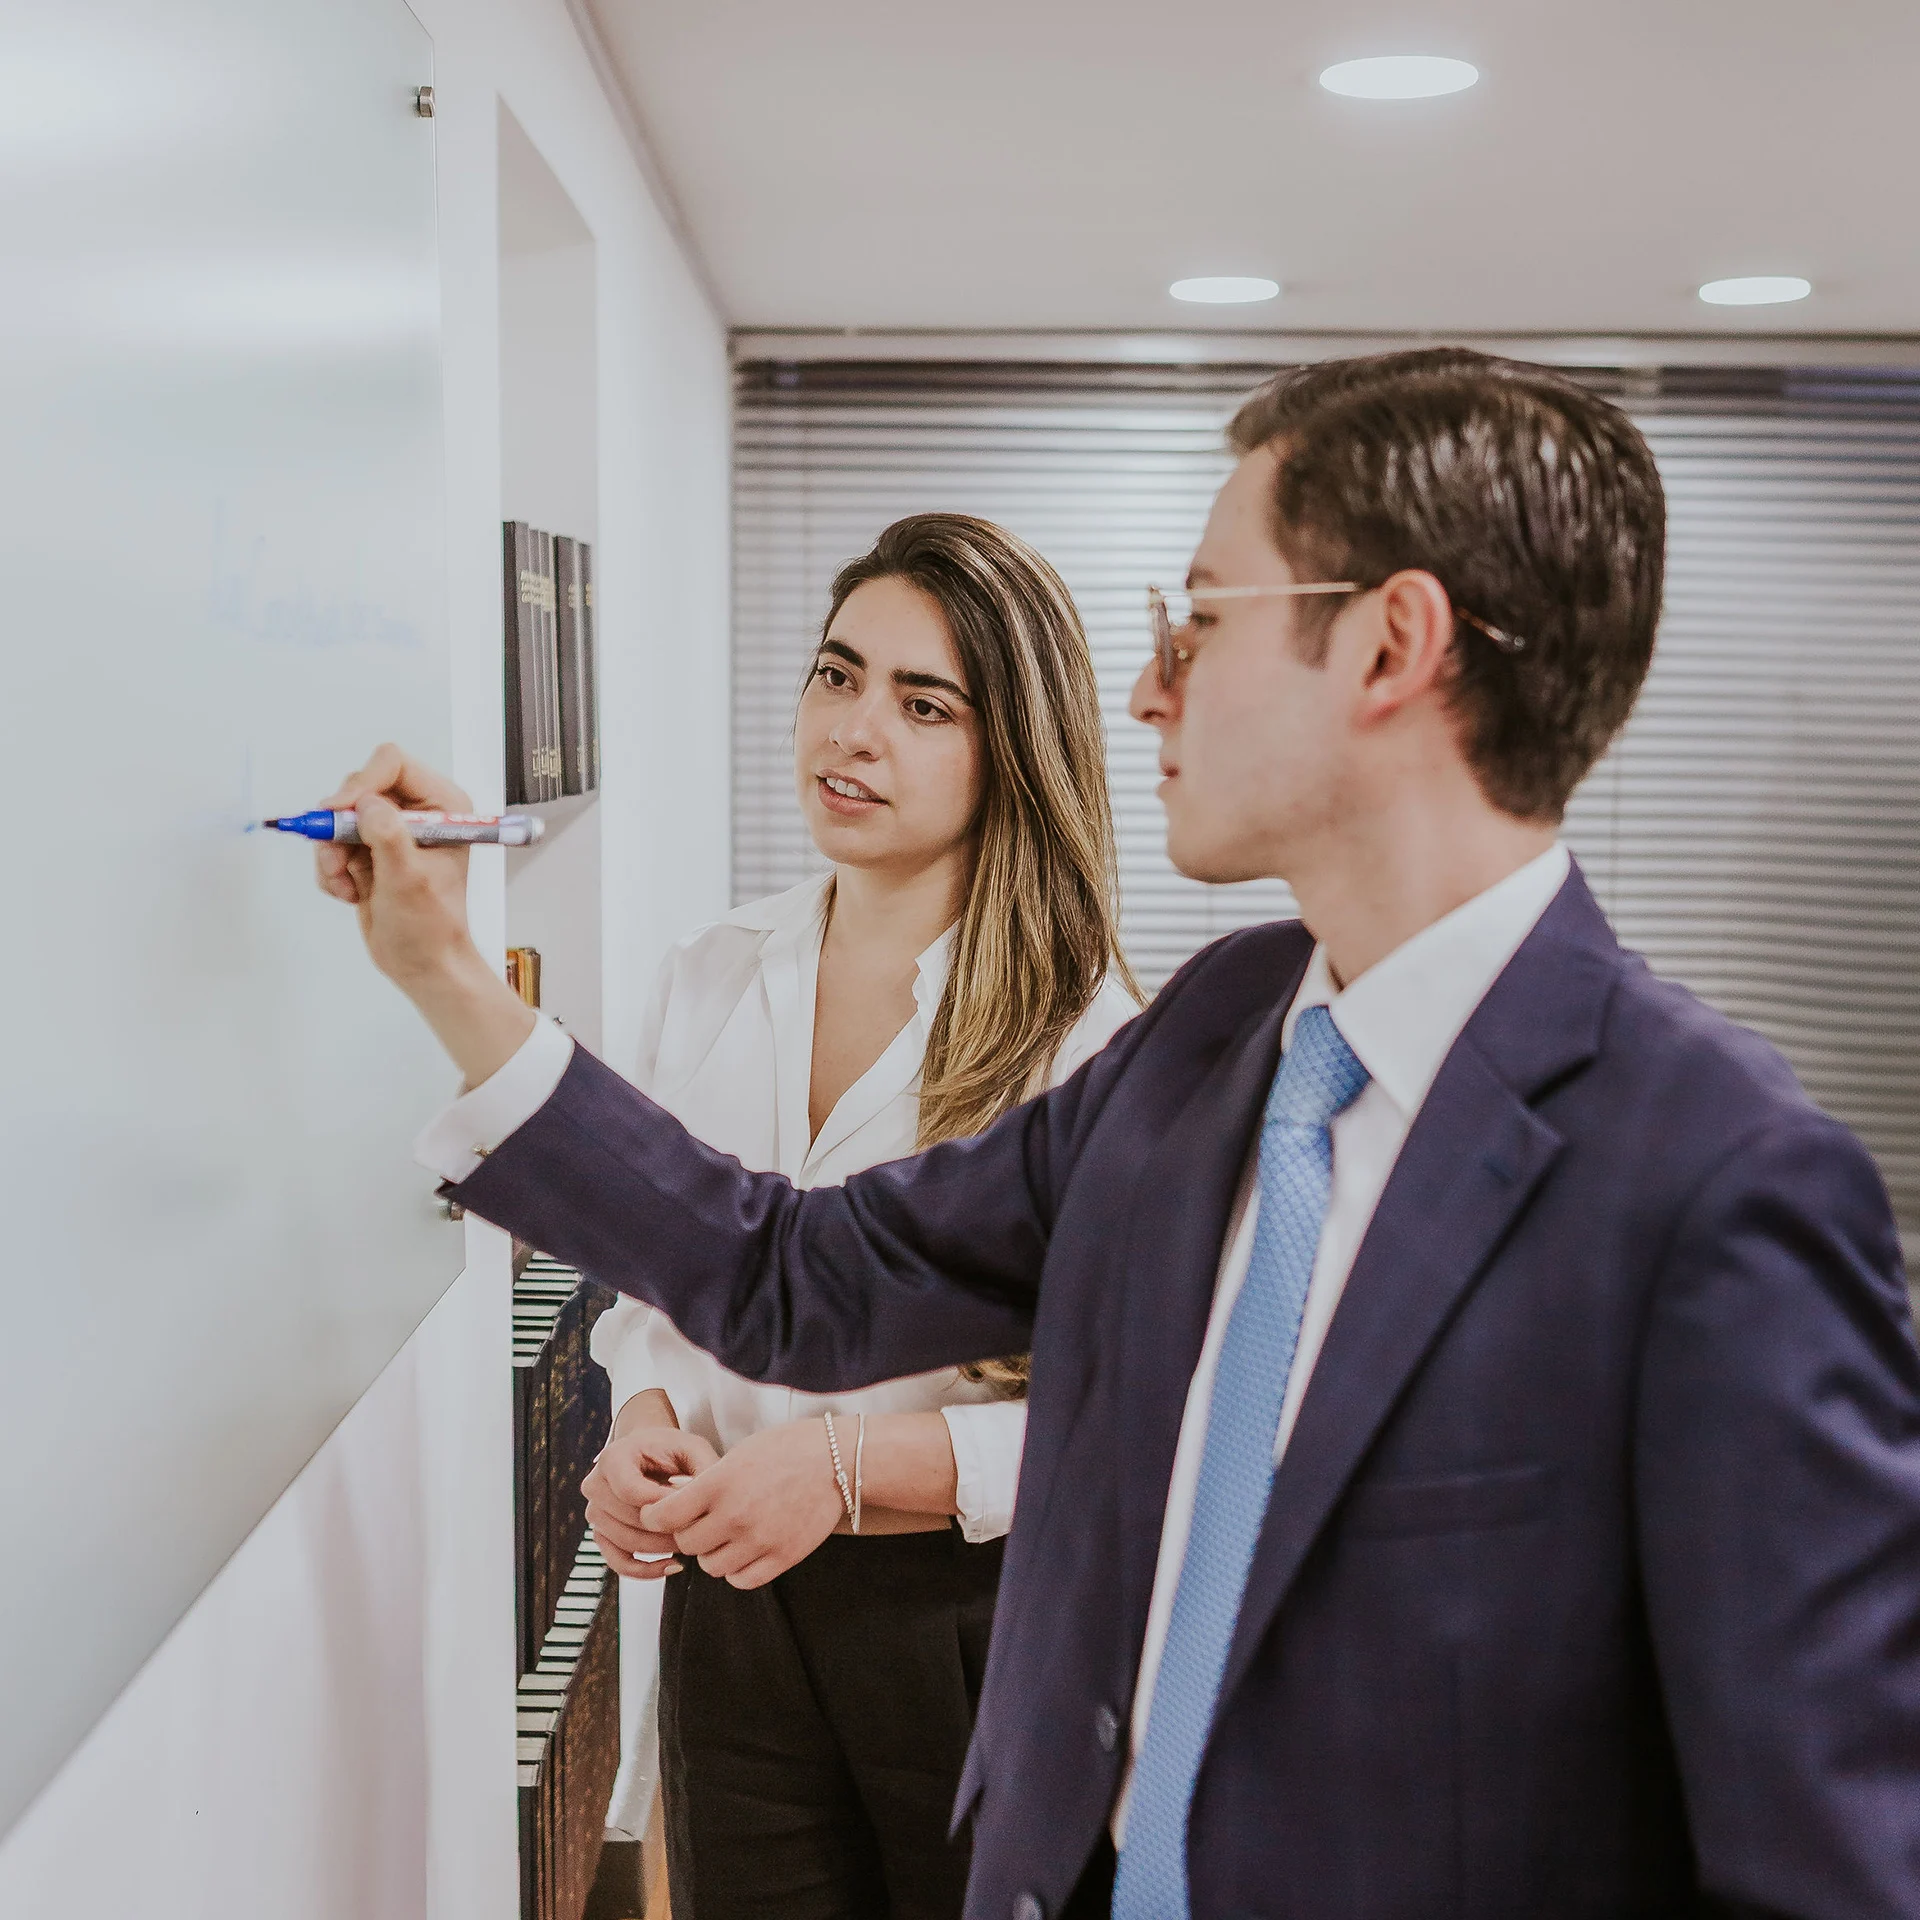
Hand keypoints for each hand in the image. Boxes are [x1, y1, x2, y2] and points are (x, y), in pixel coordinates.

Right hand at [315, 743, 477, 988]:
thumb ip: (388, 836)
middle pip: (358, 788)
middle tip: (342, 863)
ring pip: (337, 818)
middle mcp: (417, 811)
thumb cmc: (430, 927)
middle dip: (340, 828)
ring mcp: (389, 830)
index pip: (392, 764)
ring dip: (331, 854)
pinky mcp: (367, 850)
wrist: (422, 963)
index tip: (338, 813)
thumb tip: (366, 804)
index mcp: (443, 805)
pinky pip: (330, 844)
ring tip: (348, 886)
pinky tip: (350, 893)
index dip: (361, 783)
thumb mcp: (410, 880)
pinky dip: (331, 870)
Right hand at [584, 1426, 719, 1579]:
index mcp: (613, 1458)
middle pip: (630, 1519)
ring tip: (690, 1542)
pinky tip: (672, 1565)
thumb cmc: (669, 1449)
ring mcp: (595, 1512)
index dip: (662, 1504)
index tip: (688, 1506)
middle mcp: (596, 1485)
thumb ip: (703, 1469)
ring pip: (627, 1542)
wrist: (647, 1452)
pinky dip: (645, 1570)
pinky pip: (618, 1562)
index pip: (631, 1491)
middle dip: (668, 1528)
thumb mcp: (691, 1448)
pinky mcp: (601, 1534)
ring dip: (662, 1548)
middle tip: (698, 1529)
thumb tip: (708, 1500)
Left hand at [641, 1418, 846, 1589]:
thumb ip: (704, 1482)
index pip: (665, 1517)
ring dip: (713, 1553)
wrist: (836, 1461)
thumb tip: (672, 1499)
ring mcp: (760, 1540)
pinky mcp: (782, 1558)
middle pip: (688, 1544)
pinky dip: (737, 1569)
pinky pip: (741, 1580)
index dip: (656, 1517)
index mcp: (720, 1484)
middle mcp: (736, 1515)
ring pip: (712, 1566)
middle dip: (688, 1534)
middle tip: (701, 1521)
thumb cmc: (785, 1450)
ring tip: (728, 1534)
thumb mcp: (738, 1455)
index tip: (661, 1514)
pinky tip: (745, 1550)